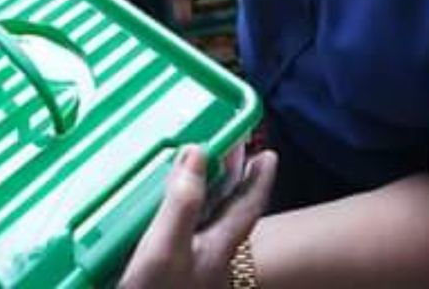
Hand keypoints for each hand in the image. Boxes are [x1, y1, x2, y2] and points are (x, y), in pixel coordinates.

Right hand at [120, 146, 277, 288]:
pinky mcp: (169, 277)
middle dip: (231, 181)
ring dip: (203, 197)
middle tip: (229, 152)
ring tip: (195, 174)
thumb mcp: (165, 248)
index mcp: (218, 248)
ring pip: (205, 225)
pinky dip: (177, 217)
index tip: (268, 154)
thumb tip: (197, 152)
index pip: (247, 206)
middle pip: (228, 213)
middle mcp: (209, 259)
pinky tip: (161, 216)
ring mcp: (191, 271)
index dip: (258, 178)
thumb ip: (182, 203)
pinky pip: (181, 237)